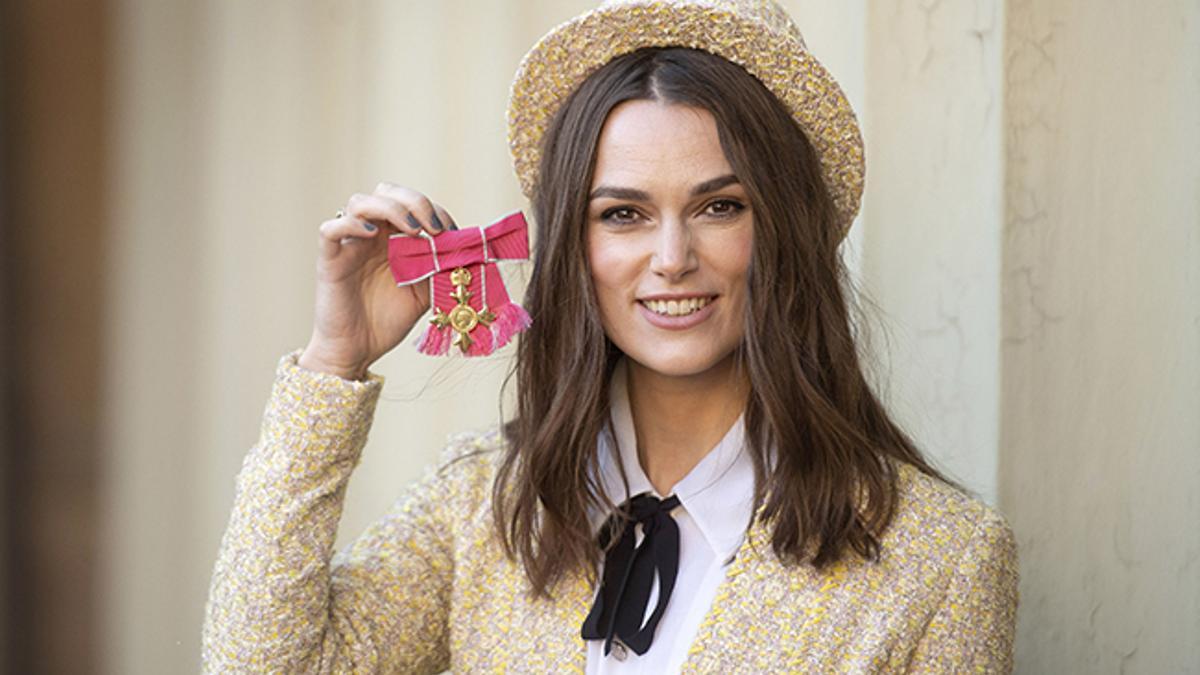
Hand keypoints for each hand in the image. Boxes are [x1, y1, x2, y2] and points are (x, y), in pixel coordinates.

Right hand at [299, 182, 457, 379]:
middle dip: (414, 201)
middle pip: (386, 192)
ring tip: (413, 230)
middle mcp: (371, 236)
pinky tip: (373, 235)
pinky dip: (351, 224)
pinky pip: (330, 229)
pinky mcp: (329, 261)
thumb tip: (465, 252)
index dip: (434, 210)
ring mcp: (349, 245)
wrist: (357, 352)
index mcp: (394, 239)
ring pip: (360, 203)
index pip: (411, 205)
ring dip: (390, 208)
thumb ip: (438, 271)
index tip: (453, 231)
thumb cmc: (386, 322)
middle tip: (434, 226)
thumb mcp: (424, 294)